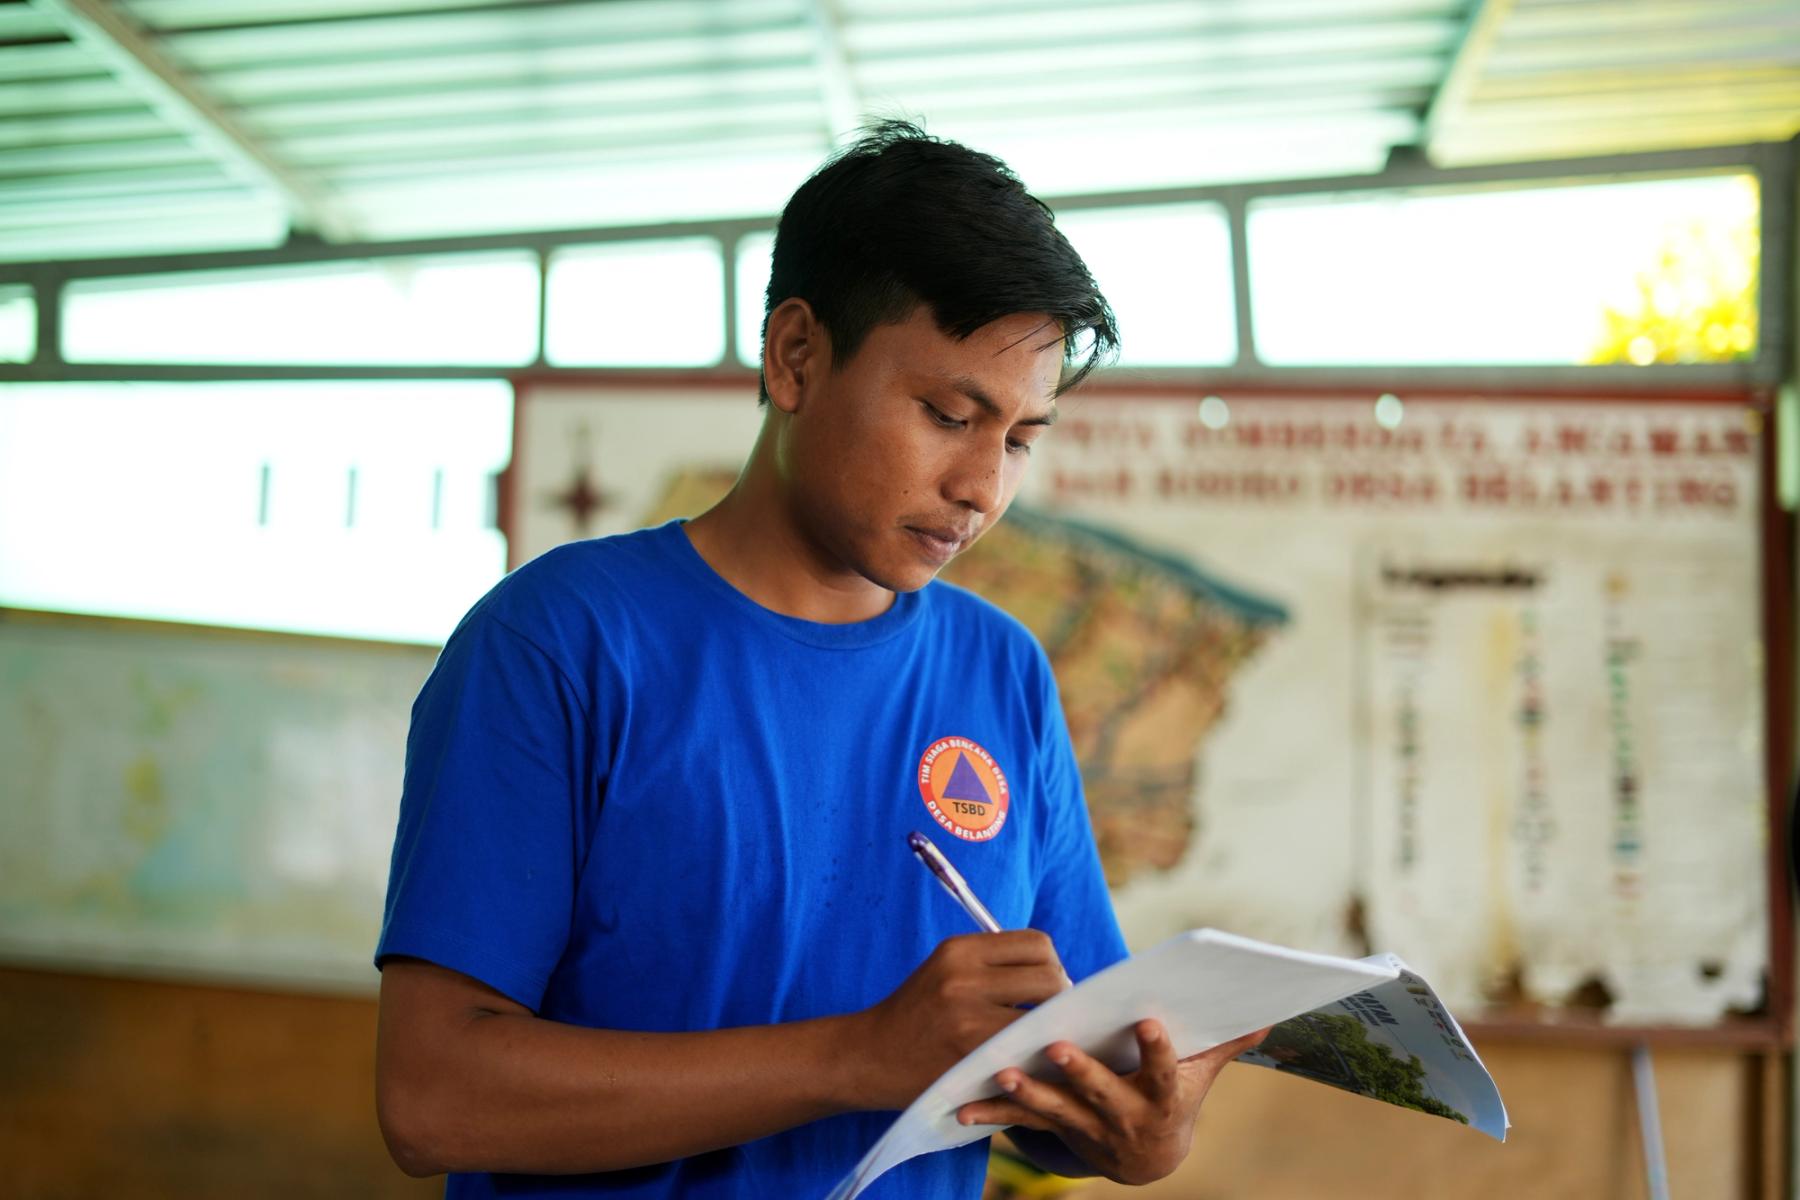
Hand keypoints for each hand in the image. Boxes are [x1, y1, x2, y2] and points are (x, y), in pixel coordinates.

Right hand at [850, 931, 1068, 1109]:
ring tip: (1036, 1038)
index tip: (1043, 987)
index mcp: (959, 950)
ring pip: (1045, 1015)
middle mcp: (963, 977)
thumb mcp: (945, 970)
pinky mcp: (971, 1055)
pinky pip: (1026, 1049)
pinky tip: (1023, 1060)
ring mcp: (968, 1018)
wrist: (868, 1056)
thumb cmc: (916, 1015)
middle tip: (1046, 1017)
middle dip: (1058, 998)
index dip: (1050, 964)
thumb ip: (992, 964)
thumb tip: (1055, 970)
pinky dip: (1033, 1054)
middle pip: (1050, 976)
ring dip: (1050, 1028)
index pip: (1036, 943)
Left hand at [954, 1021, 1269, 1185]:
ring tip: (1006, 1075)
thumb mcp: (1198, 1077)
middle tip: (1058, 1047)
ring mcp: (1087, 1129)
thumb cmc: (1171, 1099)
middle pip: (1102, 1093)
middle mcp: (1124, 1117)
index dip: (1158, 1049)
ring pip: (1057, 1111)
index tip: (1149, 1021)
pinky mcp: (1057, 1132)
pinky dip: (992, 1116)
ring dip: (1030, 1095)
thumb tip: (1266, 1014)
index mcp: (1160, 1097)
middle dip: (1081, 1072)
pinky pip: (1022, 1124)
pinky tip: (961, 1110)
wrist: (1146, 1161)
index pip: (1162, 1071)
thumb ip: (1223, 1043)